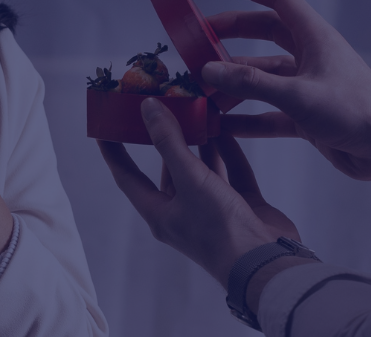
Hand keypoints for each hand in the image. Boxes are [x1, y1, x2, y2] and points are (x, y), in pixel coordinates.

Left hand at [100, 98, 299, 282]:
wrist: (265, 261)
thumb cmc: (219, 229)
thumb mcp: (189, 179)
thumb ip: (169, 142)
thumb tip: (147, 108)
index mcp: (160, 213)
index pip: (128, 177)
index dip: (115, 153)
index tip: (106, 127)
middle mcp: (183, 212)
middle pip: (169, 169)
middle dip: (167, 139)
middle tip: (163, 107)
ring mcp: (213, 210)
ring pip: (202, 169)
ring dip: (201, 143)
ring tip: (198, 111)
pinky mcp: (241, 206)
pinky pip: (231, 173)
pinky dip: (228, 153)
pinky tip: (227, 130)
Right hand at [199, 0, 370, 183]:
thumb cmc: (357, 112)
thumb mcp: (299, 96)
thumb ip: (253, 83)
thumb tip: (210, 70)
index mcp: (314, 37)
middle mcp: (310, 56)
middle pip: (264, 33)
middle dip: (231, 35)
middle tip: (198, 42)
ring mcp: (308, 86)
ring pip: (263, 76)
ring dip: (234, 81)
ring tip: (202, 90)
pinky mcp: (307, 116)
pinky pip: (269, 112)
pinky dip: (246, 118)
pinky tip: (222, 126)